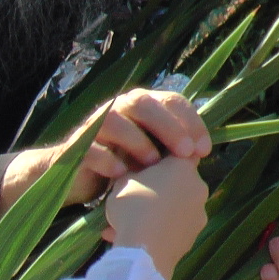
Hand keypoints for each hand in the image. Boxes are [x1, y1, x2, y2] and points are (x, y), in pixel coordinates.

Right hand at [4, 89, 210, 210]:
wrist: (75, 179)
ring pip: (113, 120)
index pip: (169, 100)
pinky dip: (106, 159)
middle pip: (143, 104)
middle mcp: (117, 109)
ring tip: (152, 163)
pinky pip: (89, 147)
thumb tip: (200, 154)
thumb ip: (169, 150)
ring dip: (136, 140)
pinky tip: (121, 175)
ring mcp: (93, 127)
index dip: (190, 121)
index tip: (204, 150)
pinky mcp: (74, 148)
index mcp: (140, 108)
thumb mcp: (149, 157)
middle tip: (186, 153)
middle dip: (169, 127)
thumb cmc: (121, 167)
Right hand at [104, 155, 208, 279]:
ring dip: (159, 211)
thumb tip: (137, 170)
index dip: (166, 157)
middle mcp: (198, 187)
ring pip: (176, 207)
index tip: (150, 163)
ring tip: (132, 222)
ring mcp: (199, 214)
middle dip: (161, 186)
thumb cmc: (132, 206)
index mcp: (182, 166)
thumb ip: (133, 170)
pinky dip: (159, 230)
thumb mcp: (123, 179)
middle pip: (179, 181)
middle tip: (137, 195)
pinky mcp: (194, 236)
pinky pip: (174, 227)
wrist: (144, 251)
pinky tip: (136, 238)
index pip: (181, 151)